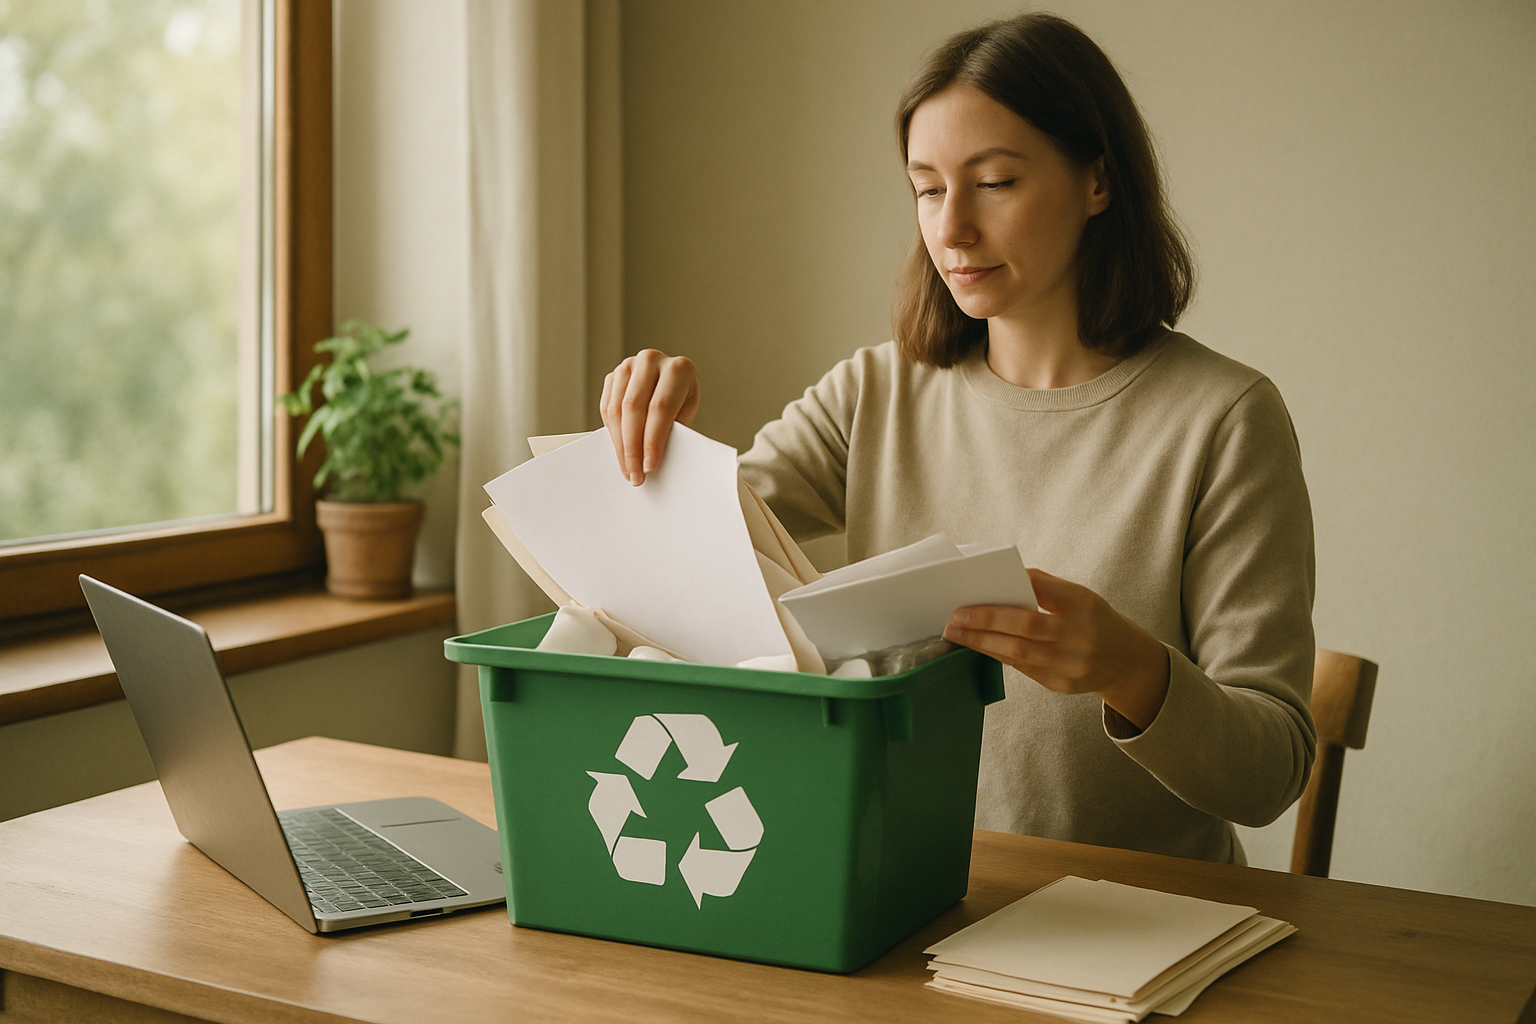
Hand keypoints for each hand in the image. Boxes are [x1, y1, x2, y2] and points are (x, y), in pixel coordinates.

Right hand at [599, 350, 700, 485]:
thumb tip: (650, 460)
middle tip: (635, 474)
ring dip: (620, 445)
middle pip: (634, 408)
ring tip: (628, 469)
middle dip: (633, 447)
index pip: (660, 408)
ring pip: (616, 410)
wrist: (671, 382)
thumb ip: (670, 430)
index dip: (652, 440)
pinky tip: (620, 452)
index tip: (650, 466)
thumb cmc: (682, 400)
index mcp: (678, 368)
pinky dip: (612, 434)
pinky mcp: (613, 376)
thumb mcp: (685, 413)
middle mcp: (651, 360)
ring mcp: (629, 366)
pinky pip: (606, 409)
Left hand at [943, 568, 1170, 730]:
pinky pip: (1022, 669)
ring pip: (1019, 655)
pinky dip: (997, 656)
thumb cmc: (1094, 621)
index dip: (1010, 592)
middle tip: (954, 618)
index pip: (1042, 594)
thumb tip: (1002, 580)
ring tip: (956, 634)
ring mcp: (1072, 665)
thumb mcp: (1080, 596)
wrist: (1126, 662)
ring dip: (983, 643)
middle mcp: (1081, 637)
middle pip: (1025, 630)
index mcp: (1085, 605)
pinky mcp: (1062, 686)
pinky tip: (978, 647)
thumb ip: (1045, 587)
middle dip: (985, 623)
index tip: (975, 592)